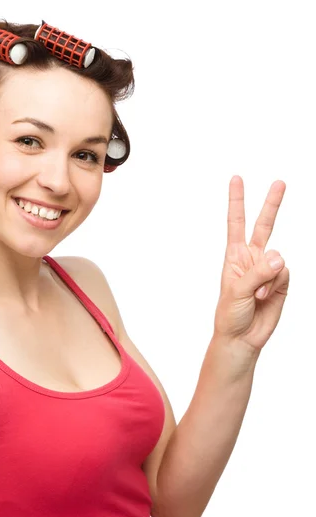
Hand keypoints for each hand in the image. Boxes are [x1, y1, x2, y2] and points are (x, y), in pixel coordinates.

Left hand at [213, 176, 289, 352]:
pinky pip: (286, 273)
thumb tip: (280, 257)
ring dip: (269, 277)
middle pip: (264, 226)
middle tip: (279, 182)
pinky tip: (267, 297)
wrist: (243, 337)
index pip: (236, 223)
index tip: (236, 179)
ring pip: (279, 258)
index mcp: (234, 256)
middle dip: (272, 204)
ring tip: (257, 295)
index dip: (237, 201)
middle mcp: (252, 258)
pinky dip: (277, 285)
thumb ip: (258, 273)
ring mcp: (269, 269)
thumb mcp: (236, 291)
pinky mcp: (282, 282)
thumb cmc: (230, 314)